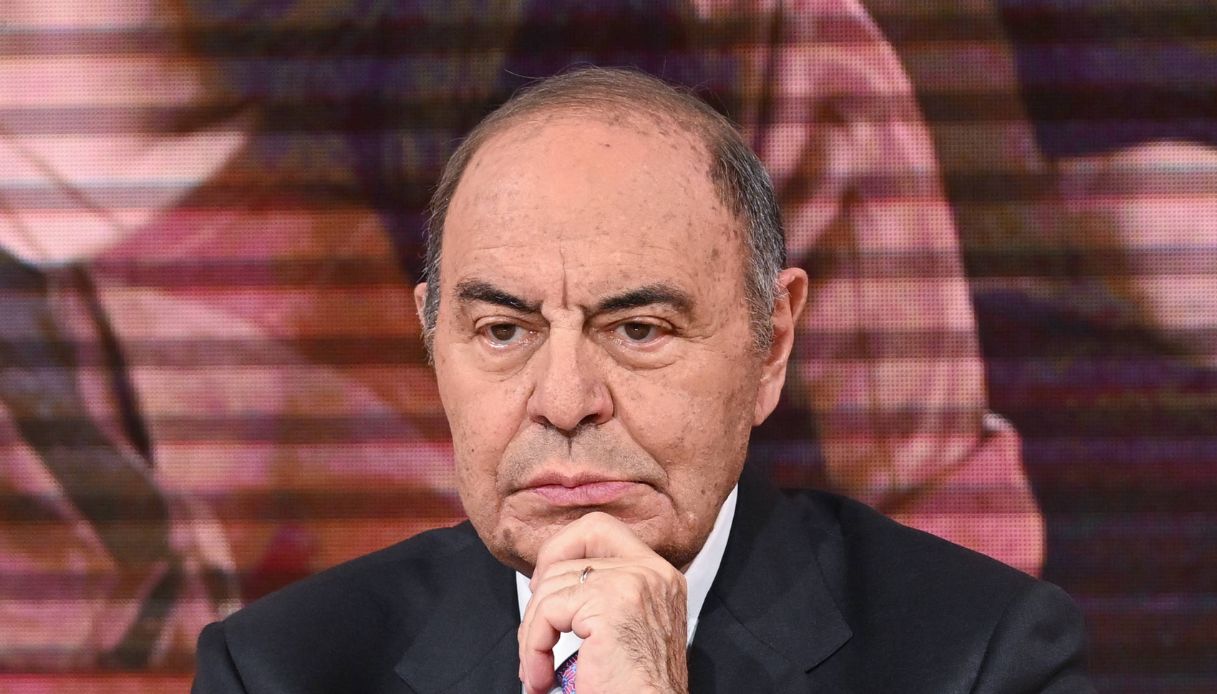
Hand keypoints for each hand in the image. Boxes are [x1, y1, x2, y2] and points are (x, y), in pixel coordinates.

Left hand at [518, 512, 688, 693]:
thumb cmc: (636, 688)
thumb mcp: (627, 627)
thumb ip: (604, 594)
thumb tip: (549, 577)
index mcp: (658, 575)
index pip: (600, 528)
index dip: (563, 547)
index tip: (547, 585)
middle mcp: (652, 572)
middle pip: (574, 544)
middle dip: (542, 582)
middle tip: (536, 623)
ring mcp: (633, 583)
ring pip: (553, 583)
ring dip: (532, 632)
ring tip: (538, 668)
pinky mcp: (611, 603)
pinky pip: (548, 612)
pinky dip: (533, 647)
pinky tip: (541, 676)